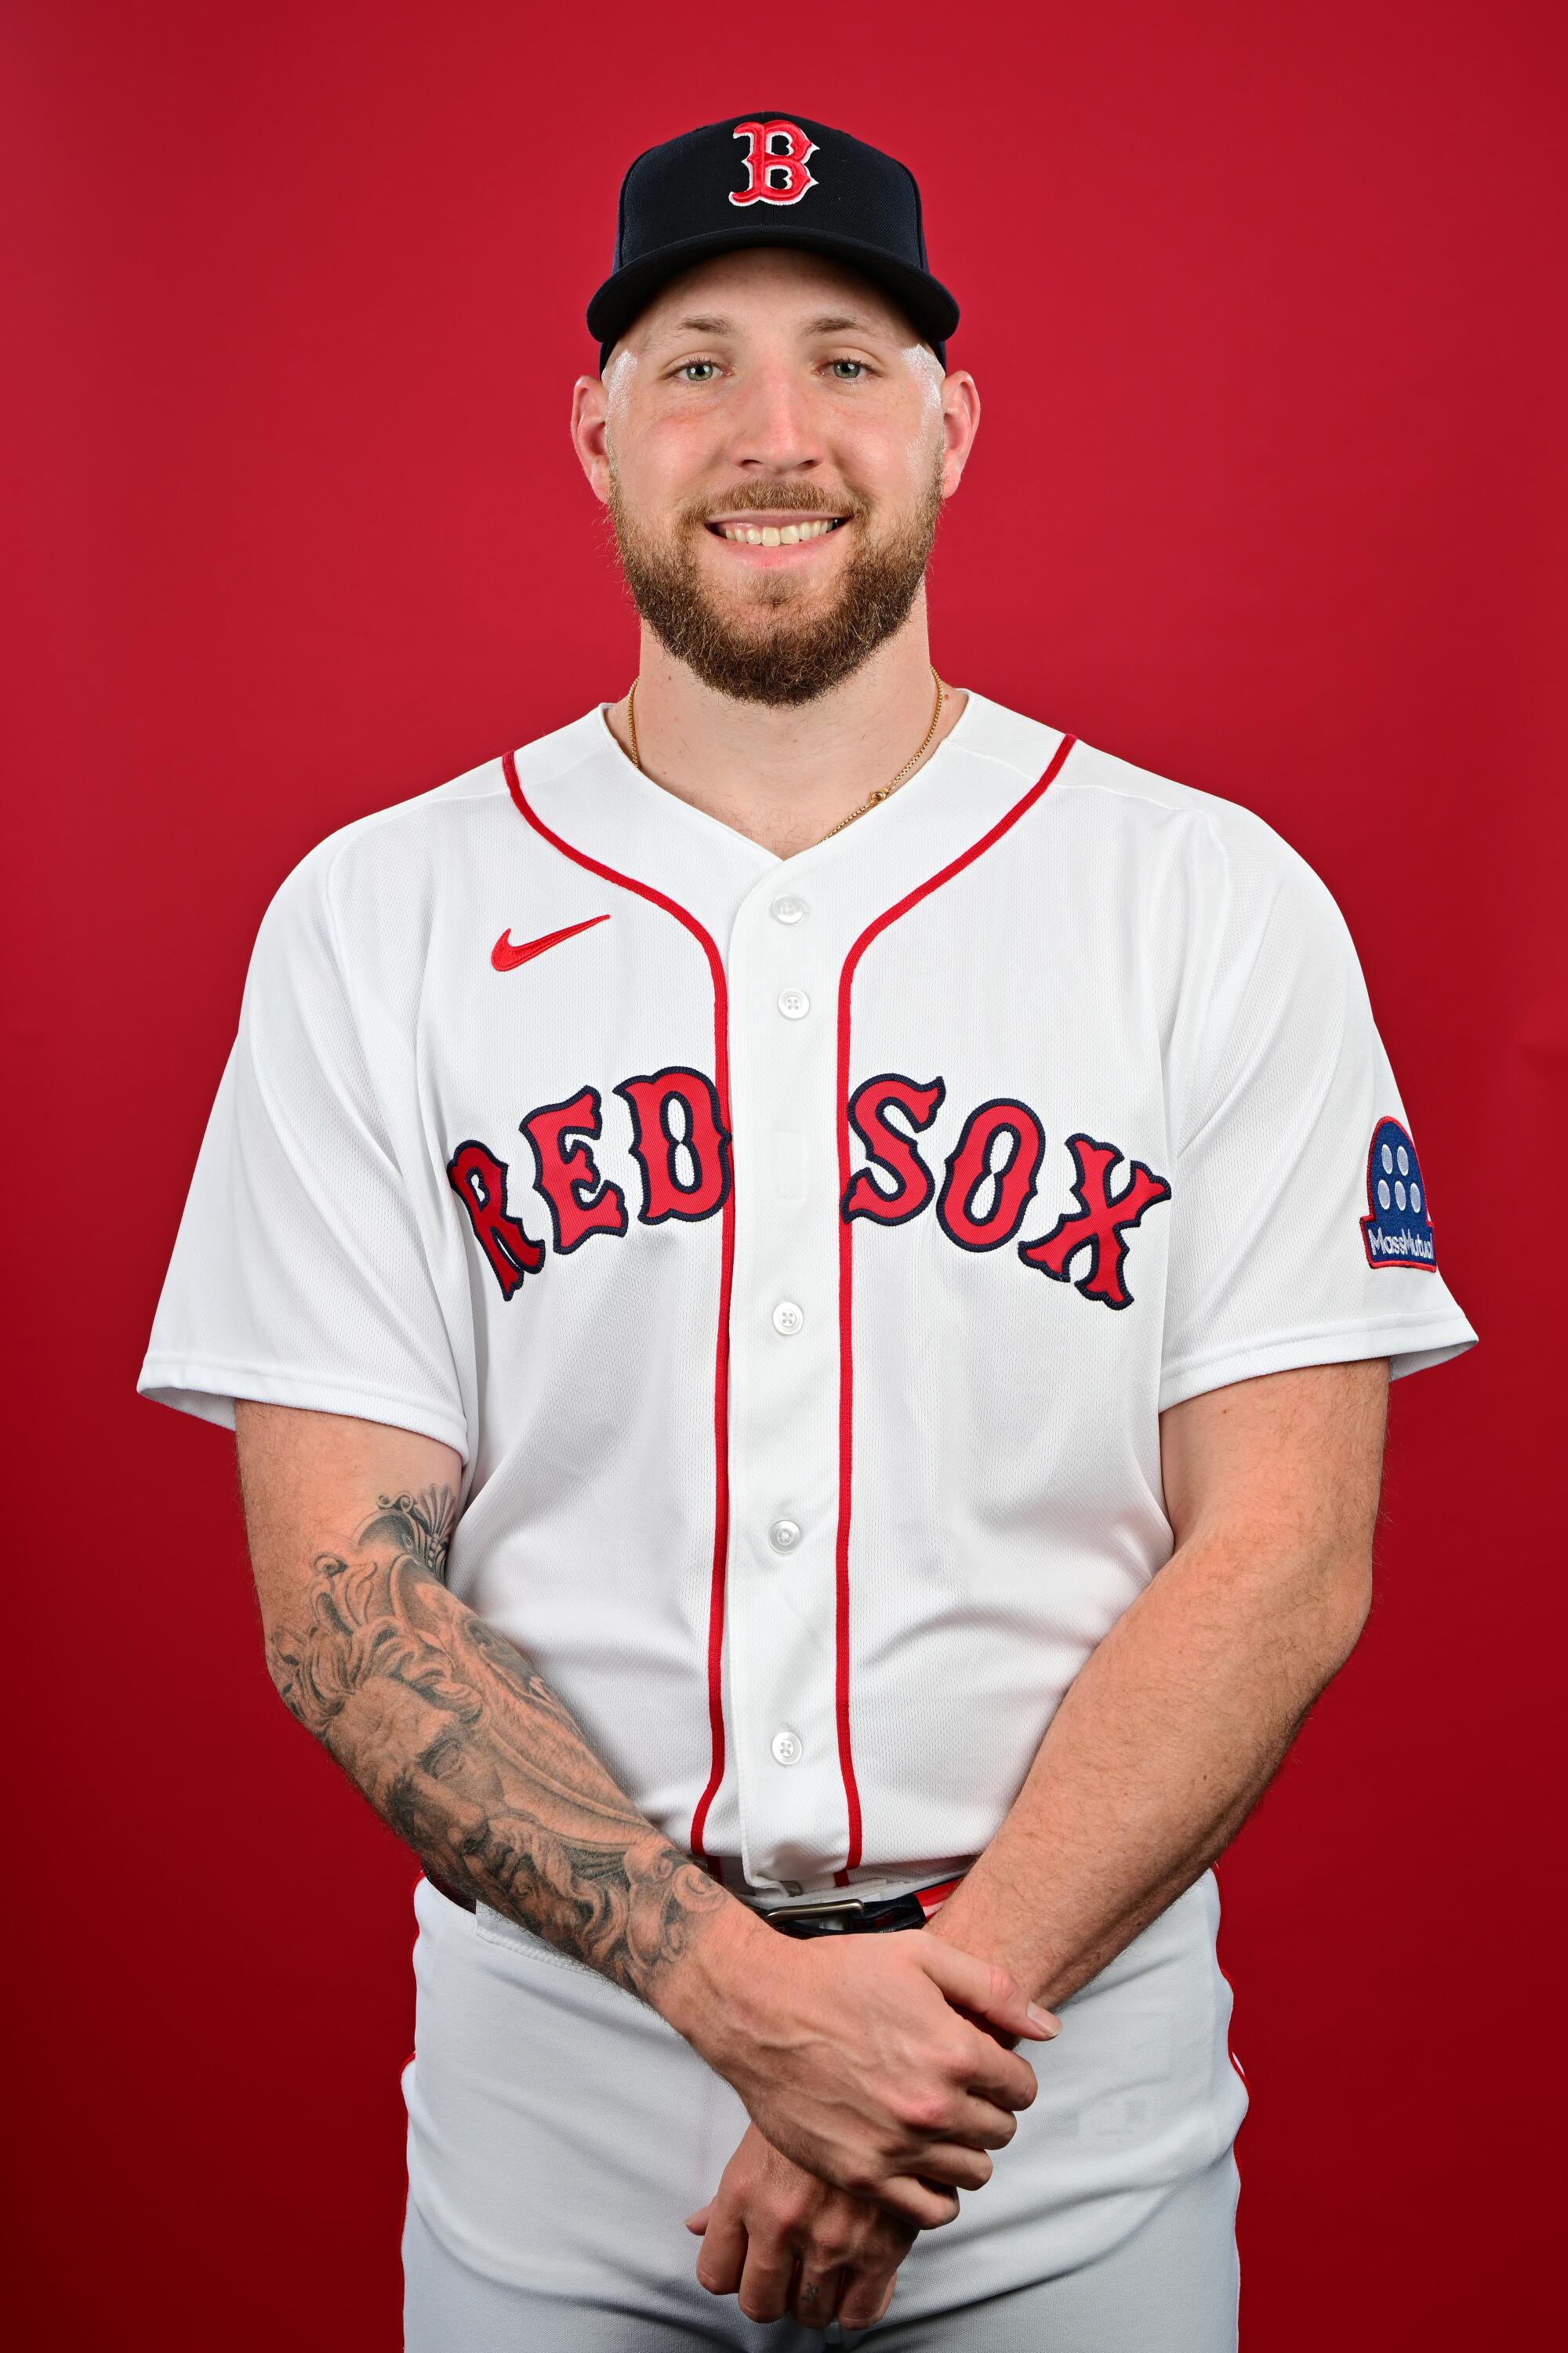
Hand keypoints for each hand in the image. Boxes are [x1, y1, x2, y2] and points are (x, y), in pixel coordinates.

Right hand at [678, 1921, 1056, 2228]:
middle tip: (956, 2088)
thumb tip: (1048, 2026)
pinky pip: (932, 2212)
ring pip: (974, 2173)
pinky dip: (937, 2192)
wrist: (758, 2010)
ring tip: (936, 2121)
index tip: (983, 2064)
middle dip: (988, 2108)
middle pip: (1001, 2131)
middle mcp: (932, 2107)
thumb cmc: (836, 1976)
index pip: (1022, 2087)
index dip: (1007, 2072)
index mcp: (955, 2051)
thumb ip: (993, 1989)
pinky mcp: (862, 2176)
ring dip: (965, 2149)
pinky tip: (919, 2160)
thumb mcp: (922, 1957)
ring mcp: (897, 2148)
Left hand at [685, 2122, 916, 2332]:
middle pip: (760, 2304)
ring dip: (816, 2298)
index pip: (715, 2275)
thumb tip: (695, 2226)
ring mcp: (831, 2239)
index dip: (733, 2273)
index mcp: (743, 2192)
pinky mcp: (880, 2249)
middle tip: (789, 2273)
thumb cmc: (813, 2099)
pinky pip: (859, 2313)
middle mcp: (780, 2222)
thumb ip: (727, 2194)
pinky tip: (857, 2279)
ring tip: (825, 2270)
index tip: (749, 2263)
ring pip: (810, 2314)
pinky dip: (856, 2306)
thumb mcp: (760, 2137)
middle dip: (773, 2293)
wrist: (879, 2075)